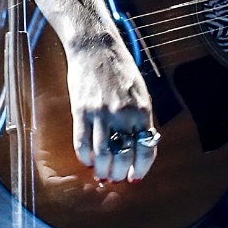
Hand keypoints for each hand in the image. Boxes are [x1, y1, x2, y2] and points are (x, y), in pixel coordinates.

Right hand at [63, 34, 156, 182]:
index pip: (146, 150)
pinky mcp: (81, 110)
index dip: (141, 169)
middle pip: (124, 156)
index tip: (136, 178)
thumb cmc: (120, 70)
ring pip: (103, 154)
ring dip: (103, 170)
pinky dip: (85, 157)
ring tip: (101, 174)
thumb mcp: (140, 93)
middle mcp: (123, 114)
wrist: (95, 48)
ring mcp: (101, 113)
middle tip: (116, 179)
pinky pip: (82, 143)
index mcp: (142, 110)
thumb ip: (141, 119)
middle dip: (120, 174)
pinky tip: (87, 160)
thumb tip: (139, 147)